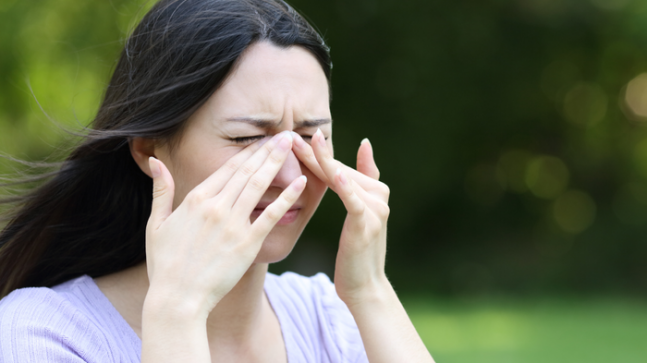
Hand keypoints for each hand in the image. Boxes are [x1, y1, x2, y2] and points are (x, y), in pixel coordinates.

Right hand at [144, 131, 305, 316]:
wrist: (177, 300)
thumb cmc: (165, 265)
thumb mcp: (156, 224)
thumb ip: (161, 190)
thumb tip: (155, 161)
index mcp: (195, 199)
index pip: (227, 167)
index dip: (248, 152)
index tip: (262, 139)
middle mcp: (215, 207)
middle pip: (246, 171)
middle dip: (267, 149)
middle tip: (285, 133)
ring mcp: (232, 224)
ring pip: (258, 185)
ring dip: (276, 162)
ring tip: (292, 144)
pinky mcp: (247, 244)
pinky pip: (270, 215)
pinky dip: (286, 197)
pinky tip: (301, 183)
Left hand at [291, 130, 389, 304]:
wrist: (364, 286)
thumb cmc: (356, 251)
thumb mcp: (358, 214)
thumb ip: (360, 179)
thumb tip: (365, 143)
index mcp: (375, 190)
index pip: (339, 167)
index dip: (317, 153)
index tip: (294, 138)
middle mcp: (378, 195)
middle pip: (339, 170)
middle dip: (313, 154)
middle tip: (289, 137)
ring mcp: (375, 209)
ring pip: (342, 181)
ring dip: (321, 162)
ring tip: (304, 144)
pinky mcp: (367, 223)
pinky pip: (353, 201)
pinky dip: (344, 186)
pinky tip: (334, 173)